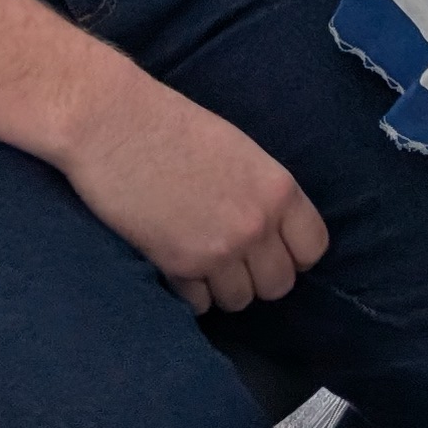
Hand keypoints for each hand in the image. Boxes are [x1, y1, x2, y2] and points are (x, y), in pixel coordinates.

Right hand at [51, 67, 327, 313]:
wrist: (113, 124)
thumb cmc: (173, 126)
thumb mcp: (240, 152)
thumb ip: (262, 194)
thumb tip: (272, 232)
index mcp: (279, 189)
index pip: (313, 249)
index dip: (293, 255)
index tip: (272, 250)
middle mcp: (257, 224)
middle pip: (279, 284)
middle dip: (257, 277)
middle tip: (232, 259)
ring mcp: (219, 249)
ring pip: (240, 301)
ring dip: (222, 288)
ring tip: (201, 260)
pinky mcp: (178, 265)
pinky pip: (199, 304)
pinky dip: (189, 293)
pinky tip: (175, 265)